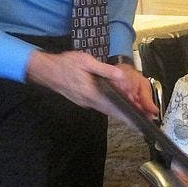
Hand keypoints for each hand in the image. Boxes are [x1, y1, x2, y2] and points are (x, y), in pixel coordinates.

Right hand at [26, 50, 157, 117]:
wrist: (45, 70)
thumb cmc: (65, 64)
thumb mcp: (87, 62)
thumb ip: (105, 70)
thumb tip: (121, 76)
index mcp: (92, 93)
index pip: (114, 108)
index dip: (128, 117)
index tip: (139, 124)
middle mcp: (89, 102)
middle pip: (112, 112)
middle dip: (127, 117)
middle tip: (141, 123)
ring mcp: (85, 102)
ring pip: (106, 109)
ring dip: (119, 112)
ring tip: (134, 114)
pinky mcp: (82, 100)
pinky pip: (100, 105)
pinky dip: (110, 107)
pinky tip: (116, 105)